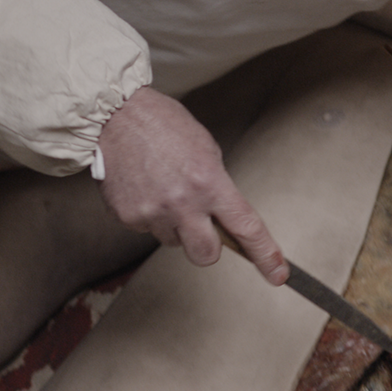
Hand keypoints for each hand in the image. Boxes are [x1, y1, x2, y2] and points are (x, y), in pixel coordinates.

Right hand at [96, 86, 286, 279]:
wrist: (114, 116)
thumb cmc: (161, 124)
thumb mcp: (204, 148)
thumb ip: (216, 185)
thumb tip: (221, 214)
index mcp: (209, 182)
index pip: (245, 227)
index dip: (264, 254)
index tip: (277, 274)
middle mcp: (182, 203)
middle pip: (206, 254)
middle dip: (207, 245)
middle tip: (200, 225)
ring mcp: (152, 213)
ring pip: (172, 241)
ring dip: (173, 225)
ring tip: (161, 190)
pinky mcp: (127, 217)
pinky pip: (146, 230)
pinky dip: (147, 215)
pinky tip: (142, 188)